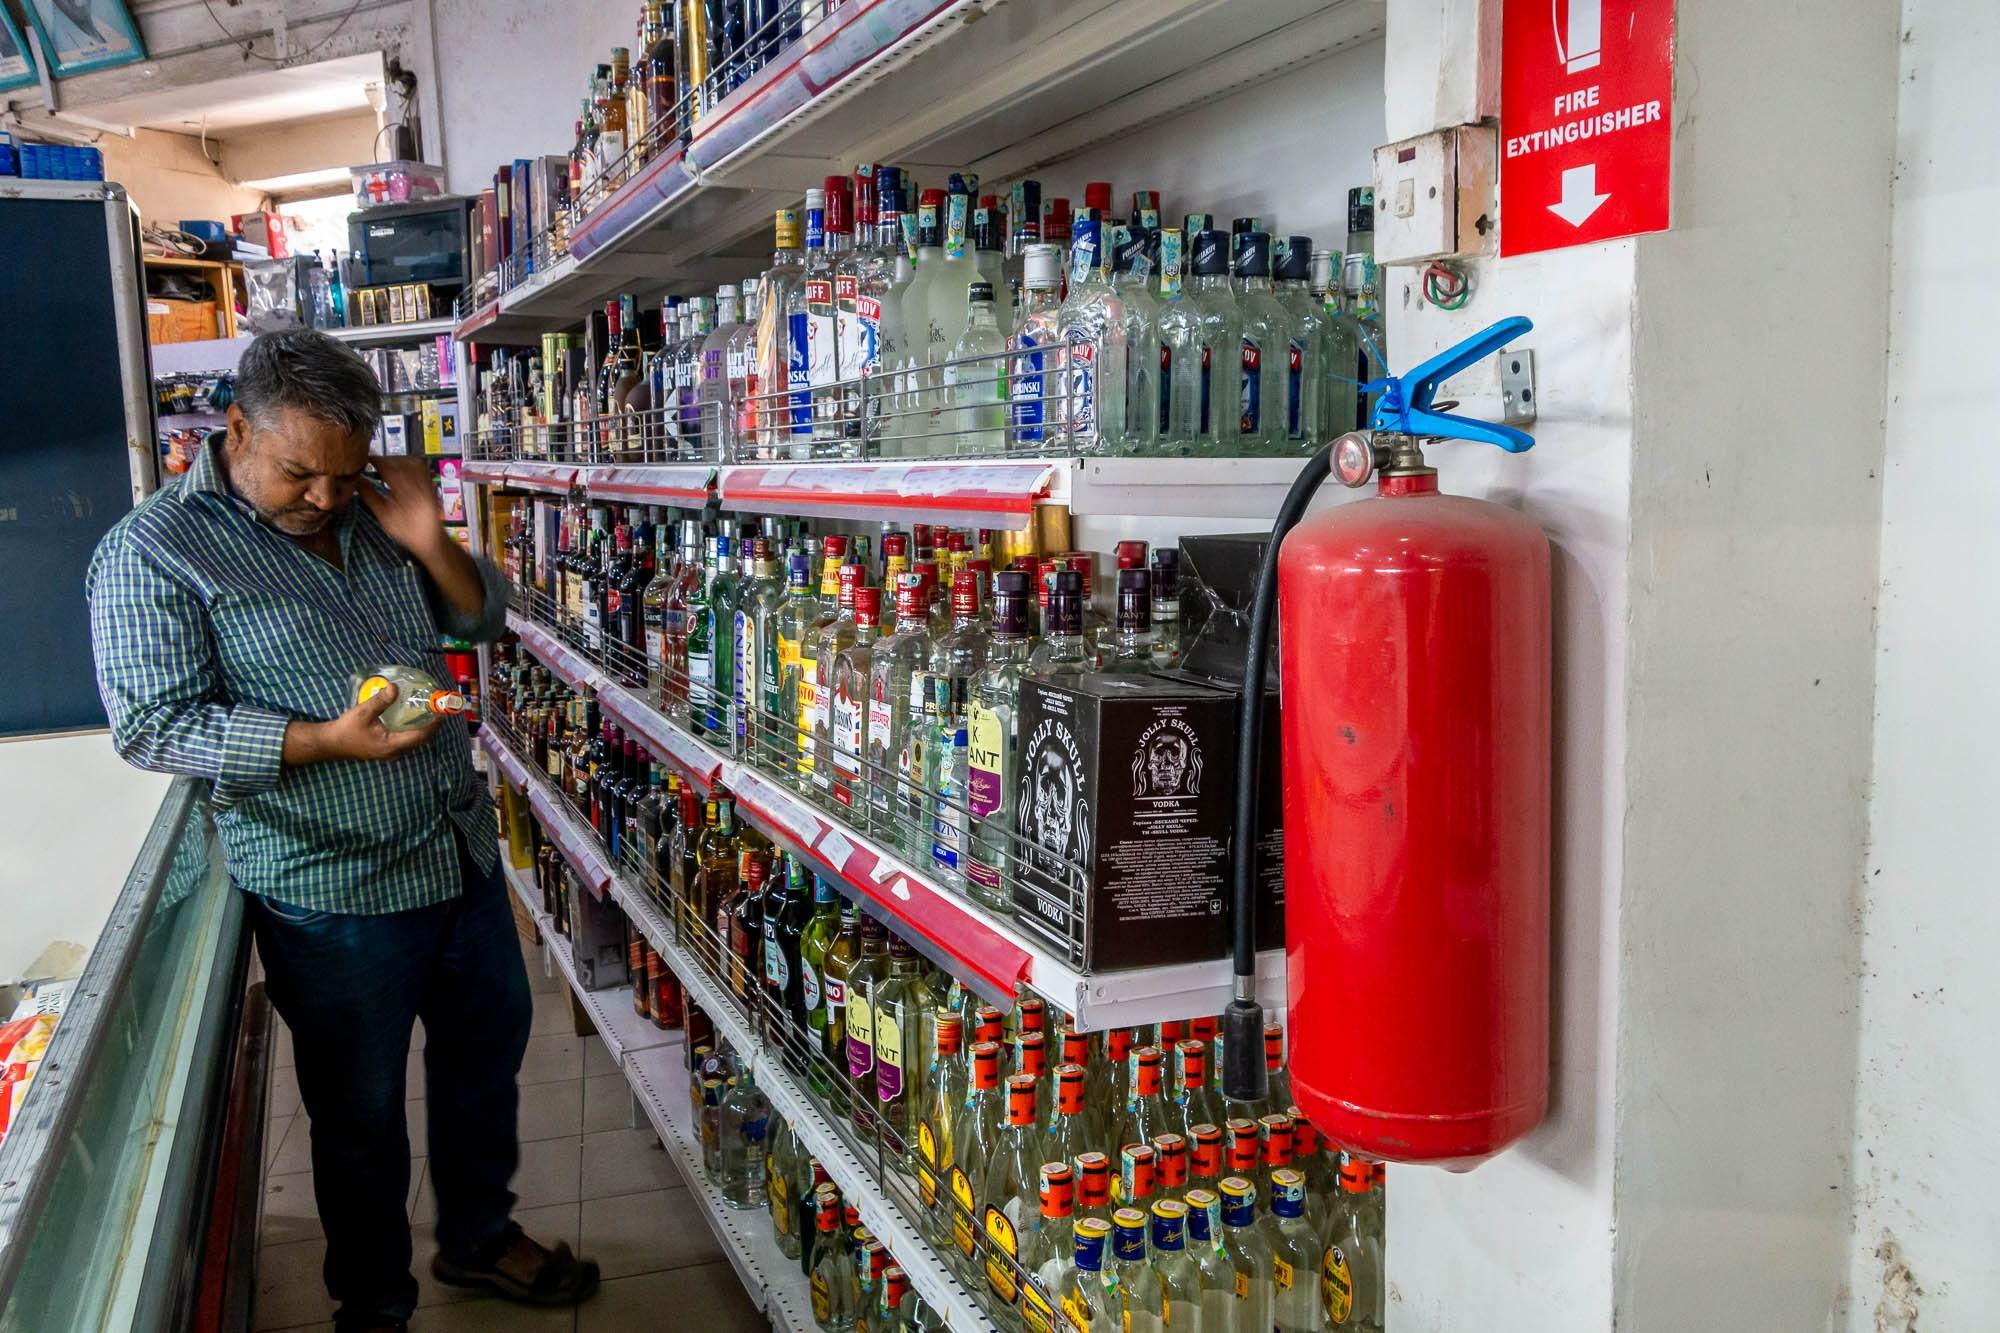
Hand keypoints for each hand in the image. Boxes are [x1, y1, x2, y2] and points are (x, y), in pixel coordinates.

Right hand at [283, 683, 441, 765]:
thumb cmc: (346, 729)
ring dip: (424, 728)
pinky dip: (414, 730)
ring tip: (430, 712)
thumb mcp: (363, 712)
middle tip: (439, 709)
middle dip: (432, 725)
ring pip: (415, 741)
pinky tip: (414, 718)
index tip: (442, 711)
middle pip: (421, 740)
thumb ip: (380, 701)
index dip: (433, 724)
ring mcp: (391, 752)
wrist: (330, 743)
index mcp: (392, 745)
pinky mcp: (387, 749)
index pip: (421, 736)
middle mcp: (395, 752)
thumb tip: (395, 687)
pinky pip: (407, 741)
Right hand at [360, 454, 447, 556]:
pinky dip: (410, 463)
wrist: (432, 541)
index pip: (390, 469)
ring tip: (387, 465)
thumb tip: (357, 480)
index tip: (366, 459)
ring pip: (414, 462)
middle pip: (402, 463)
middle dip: (387, 460)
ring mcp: (428, 485)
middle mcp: (420, 486)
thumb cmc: (406, 532)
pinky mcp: (432, 486)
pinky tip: (402, 469)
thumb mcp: (384, 517)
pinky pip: (423, 468)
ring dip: (399, 460)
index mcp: (407, 494)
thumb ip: (371, 497)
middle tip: (374, 463)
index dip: (377, 461)